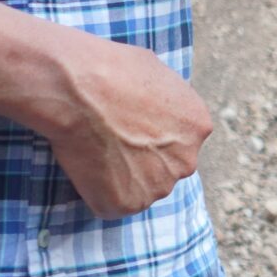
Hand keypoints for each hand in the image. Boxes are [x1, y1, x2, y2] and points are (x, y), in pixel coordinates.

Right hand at [43, 33, 211, 218]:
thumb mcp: (156, 74)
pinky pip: (113, 203)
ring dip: (123, 177)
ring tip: (98, 150)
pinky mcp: (126, 205)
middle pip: (165, 167)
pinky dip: (99, 191)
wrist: (79, 91)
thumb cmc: (112, 71)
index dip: (154, 135)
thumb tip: (157, 109)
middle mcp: (186, 161)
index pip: (181, 141)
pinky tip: (88, 165)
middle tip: (114, 142)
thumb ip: (167, 102)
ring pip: (140, 187)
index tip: (133, 128)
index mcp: (197, 126)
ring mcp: (157, 187)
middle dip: (144, 160)